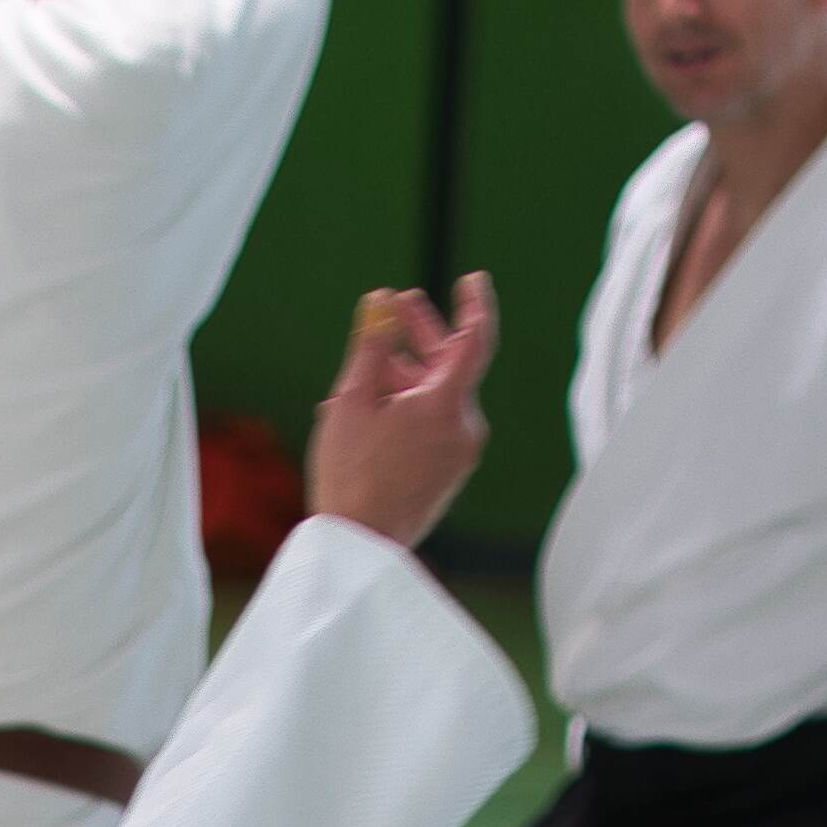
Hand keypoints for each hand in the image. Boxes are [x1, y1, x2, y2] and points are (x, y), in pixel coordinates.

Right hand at [304, 273, 496, 550]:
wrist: (360, 547)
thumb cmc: (351, 475)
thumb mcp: (352, 401)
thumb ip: (371, 346)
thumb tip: (381, 301)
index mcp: (446, 404)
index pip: (475, 339)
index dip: (475, 304)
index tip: (471, 279)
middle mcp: (463, 428)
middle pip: (450, 367)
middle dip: (422, 335)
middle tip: (396, 307)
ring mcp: (458, 455)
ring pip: (437, 399)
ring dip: (406, 377)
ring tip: (368, 370)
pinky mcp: (447, 476)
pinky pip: (433, 428)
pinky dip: (407, 410)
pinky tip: (371, 412)